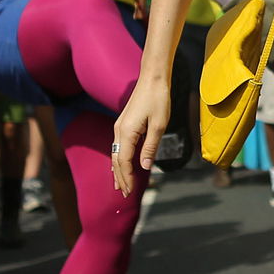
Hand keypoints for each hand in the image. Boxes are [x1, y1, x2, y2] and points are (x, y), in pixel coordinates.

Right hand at [109, 76, 170, 196]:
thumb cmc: (158, 100)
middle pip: (116, 160)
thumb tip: (144, 167)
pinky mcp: (124, 123)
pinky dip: (118, 159)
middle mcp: (119, 131)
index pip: (124, 162)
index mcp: (127, 132)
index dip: (127, 178)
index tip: (131, 191)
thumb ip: (150, 148)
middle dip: (121, 178)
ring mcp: (120, 127)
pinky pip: (118, 146)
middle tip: (125, 194)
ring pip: (115, 153)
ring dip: (118, 170)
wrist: (153, 79)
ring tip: (119, 184)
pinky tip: (120, 164)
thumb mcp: (158, 126)